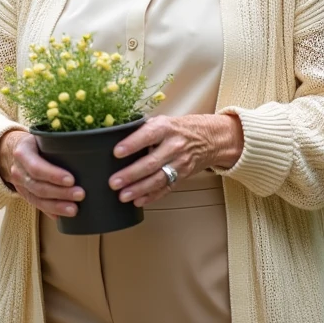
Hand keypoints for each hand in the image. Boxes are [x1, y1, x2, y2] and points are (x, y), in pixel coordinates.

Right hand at [0, 130, 84, 218]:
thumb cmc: (34, 141)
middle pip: (39, 186)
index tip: (72, 179)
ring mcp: (19, 185)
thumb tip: (85, 144)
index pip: (36, 167)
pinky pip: (37, 205)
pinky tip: (61, 216)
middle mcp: (18, 170)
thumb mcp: (40, 136)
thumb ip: (56, 141)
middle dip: (60, 193)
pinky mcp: (24, 194)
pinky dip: (50, 211)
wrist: (10, 150)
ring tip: (74, 209)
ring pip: (37, 199)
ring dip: (57, 206)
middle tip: (80, 194)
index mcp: (23, 152)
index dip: (53, 175)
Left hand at [108, 113, 243, 207]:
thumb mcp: (163, 121)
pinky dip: (152, 196)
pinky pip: (166, 188)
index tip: (116, 152)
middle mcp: (174, 146)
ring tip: (123, 195)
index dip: (132, 144)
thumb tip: (114, 137)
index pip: (148, 135)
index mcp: (166, 128)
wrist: (209, 138)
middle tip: (114, 182)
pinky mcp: (182, 176)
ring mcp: (180, 163)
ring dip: (139, 189)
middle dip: (131, 174)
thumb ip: (143, 129)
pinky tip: (139, 201)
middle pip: (151, 162)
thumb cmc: (178, 129)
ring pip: (158, 179)